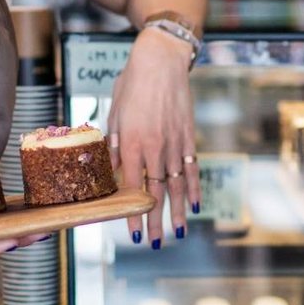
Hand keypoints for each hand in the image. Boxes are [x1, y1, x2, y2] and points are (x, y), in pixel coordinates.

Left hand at [106, 28, 199, 249]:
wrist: (162, 61)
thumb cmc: (132, 84)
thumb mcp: (115, 113)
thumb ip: (114, 145)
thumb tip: (109, 173)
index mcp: (133, 141)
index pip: (132, 186)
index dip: (132, 212)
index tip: (132, 233)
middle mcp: (156, 146)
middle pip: (156, 192)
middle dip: (155, 220)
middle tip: (154, 243)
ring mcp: (175, 143)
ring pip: (177, 185)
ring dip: (177, 211)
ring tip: (177, 233)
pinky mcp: (189, 136)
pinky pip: (192, 168)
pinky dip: (194, 188)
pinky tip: (194, 205)